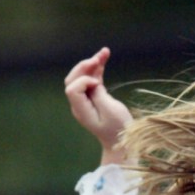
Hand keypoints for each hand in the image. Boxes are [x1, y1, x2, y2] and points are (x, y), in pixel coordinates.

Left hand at [65, 47, 132, 164]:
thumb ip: (98, 94)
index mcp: (81, 110)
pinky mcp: (94, 97)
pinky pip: (92, 79)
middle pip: (72, 80)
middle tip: (98, 58)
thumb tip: (92, 80)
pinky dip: (98, 68)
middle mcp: (79, 104)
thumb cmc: (119, 129)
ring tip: (104, 52)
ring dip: (92, 63)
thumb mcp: (111, 111)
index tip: (98, 84)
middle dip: (84, 67)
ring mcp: (85, 100)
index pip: (72, 89)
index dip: (83, 81)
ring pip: (82, 77)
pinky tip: (105, 56)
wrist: (122, 143)